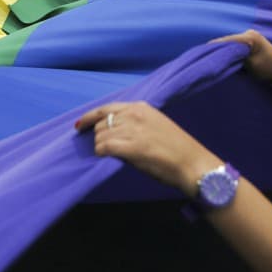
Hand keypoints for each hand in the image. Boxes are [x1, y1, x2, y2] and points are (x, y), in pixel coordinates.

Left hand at [76, 101, 220, 196]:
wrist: (192, 164)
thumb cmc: (176, 148)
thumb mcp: (155, 124)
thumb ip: (134, 123)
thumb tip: (111, 131)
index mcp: (141, 107)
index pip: (106, 108)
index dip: (89, 117)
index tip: (80, 125)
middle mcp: (135, 115)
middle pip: (101, 123)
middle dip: (98, 136)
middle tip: (105, 148)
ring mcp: (133, 130)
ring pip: (100, 136)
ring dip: (101, 146)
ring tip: (112, 154)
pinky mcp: (132, 147)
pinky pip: (104, 147)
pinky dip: (101, 153)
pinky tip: (106, 157)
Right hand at [211, 29, 271, 84]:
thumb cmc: (269, 70)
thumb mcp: (250, 64)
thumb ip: (234, 57)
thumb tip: (218, 54)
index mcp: (249, 37)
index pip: (226, 40)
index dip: (213, 48)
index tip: (201, 55)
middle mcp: (249, 34)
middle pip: (227, 41)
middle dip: (217, 50)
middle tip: (205, 59)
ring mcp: (250, 38)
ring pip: (230, 45)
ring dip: (223, 52)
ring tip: (212, 59)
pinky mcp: (250, 44)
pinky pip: (235, 47)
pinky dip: (229, 53)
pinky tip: (223, 59)